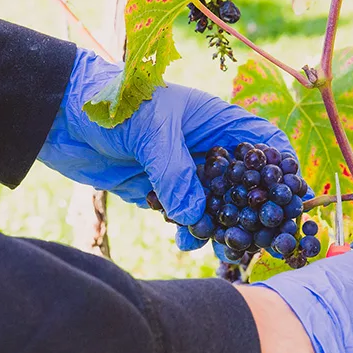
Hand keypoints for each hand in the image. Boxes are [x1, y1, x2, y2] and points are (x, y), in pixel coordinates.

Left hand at [38, 49, 295, 234]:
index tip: (290, 198)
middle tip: (261, 239)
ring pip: (215, 205)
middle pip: (244, 183)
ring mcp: (183, 171)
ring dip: (220, 226)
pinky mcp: (158, 191)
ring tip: (223, 248)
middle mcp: (205, 148)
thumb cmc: (114, 104)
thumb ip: (176, 174)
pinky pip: (184, 216)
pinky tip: (187, 240)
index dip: (282, 169)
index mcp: (216, 121)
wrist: (62, 114)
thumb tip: (196, 218)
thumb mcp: (152, 132)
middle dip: (253, 211)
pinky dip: (188, 230)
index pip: (264, 144)